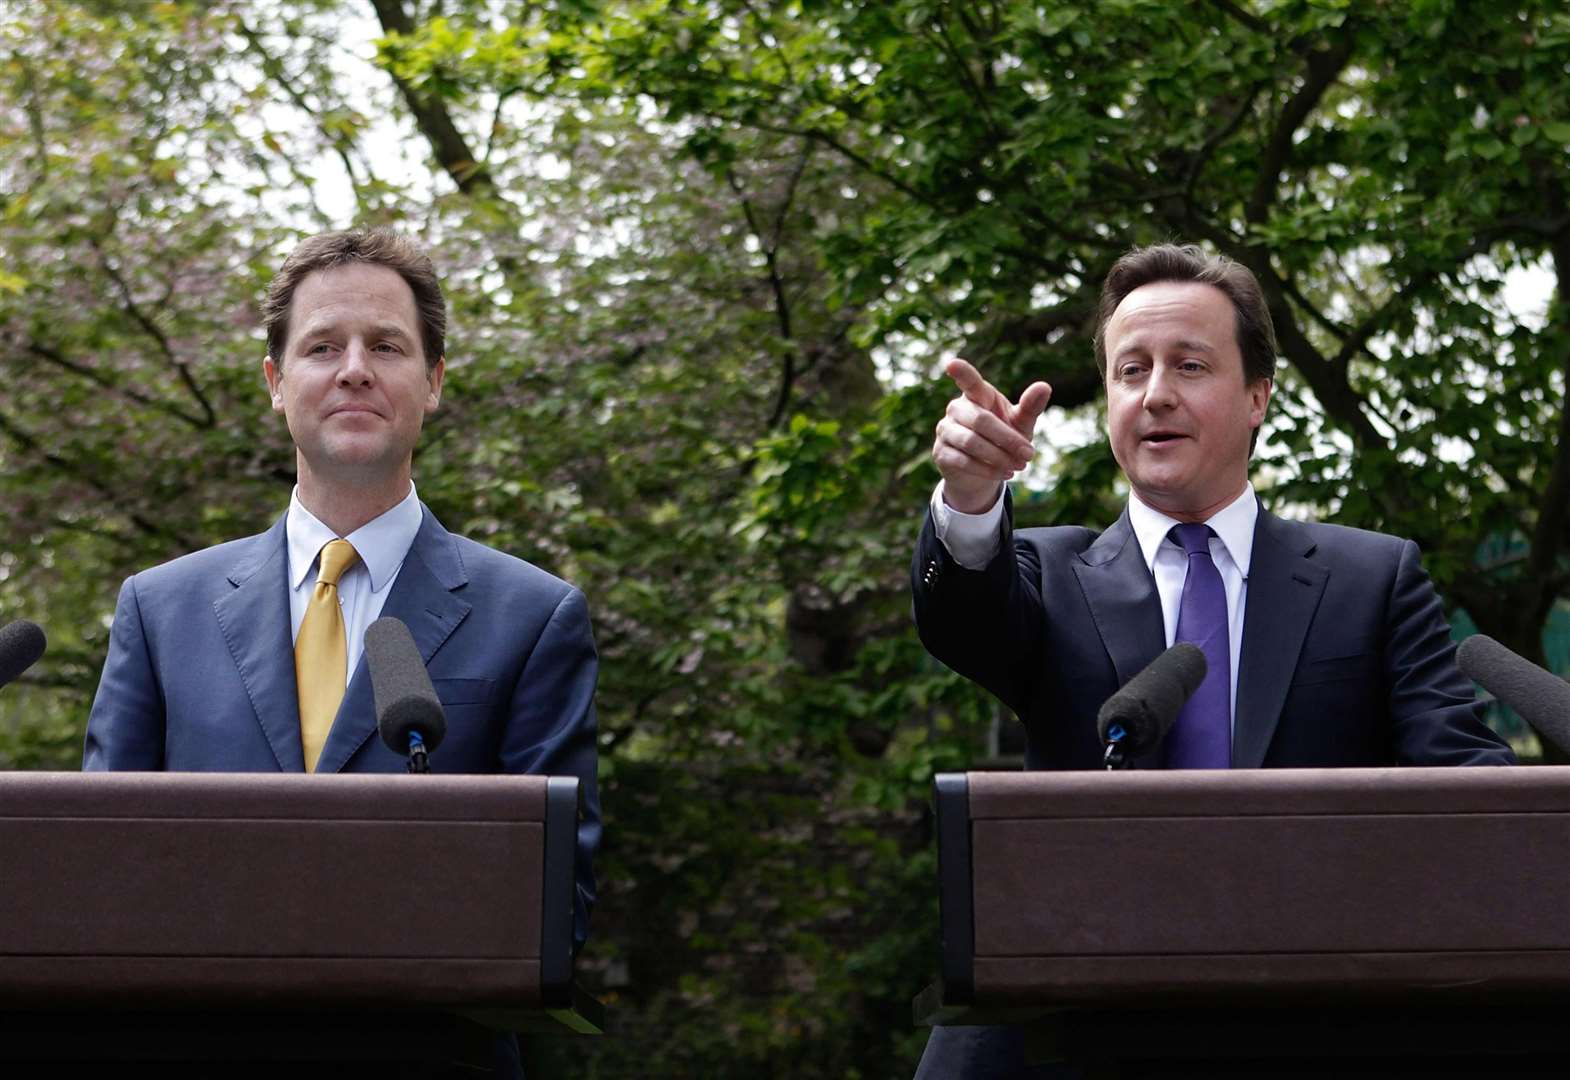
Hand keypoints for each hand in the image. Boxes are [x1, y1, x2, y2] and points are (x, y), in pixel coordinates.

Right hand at [931, 358, 1050, 513]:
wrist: (983, 471)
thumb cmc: (1004, 437)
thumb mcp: (1020, 423)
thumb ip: (1030, 406)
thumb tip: (1044, 386)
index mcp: (977, 395)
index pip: (969, 382)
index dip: (961, 373)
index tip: (952, 364)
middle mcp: (956, 409)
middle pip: (981, 421)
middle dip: (1008, 440)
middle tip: (1029, 454)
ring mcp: (945, 430)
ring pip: (971, 443)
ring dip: (999, 457)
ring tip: (1019, 466)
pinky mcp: (940, 452)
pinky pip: (963, 461)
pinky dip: (987, 470)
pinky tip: (1004, 474)